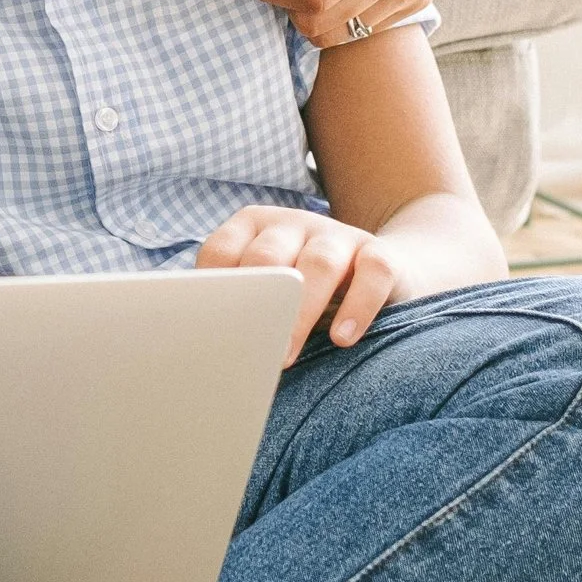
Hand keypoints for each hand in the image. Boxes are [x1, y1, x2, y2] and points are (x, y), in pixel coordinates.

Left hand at [198, 202, 413, 355]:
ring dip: (300, 311)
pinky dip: (357, 307)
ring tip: (286, 356)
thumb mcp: (269, 291)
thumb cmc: (305, 293)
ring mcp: (338, 235)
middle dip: (255, 303)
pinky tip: (341, 339)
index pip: (222, 251)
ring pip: (319, 264)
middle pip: (268, 255)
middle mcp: (293, 224)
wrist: (382, 271)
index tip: (206, 332)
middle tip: (246, 350)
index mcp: (254, 227)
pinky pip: (373, 273)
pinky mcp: (380, 253)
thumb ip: (239, 306)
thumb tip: (199, 349)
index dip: (212, 291)